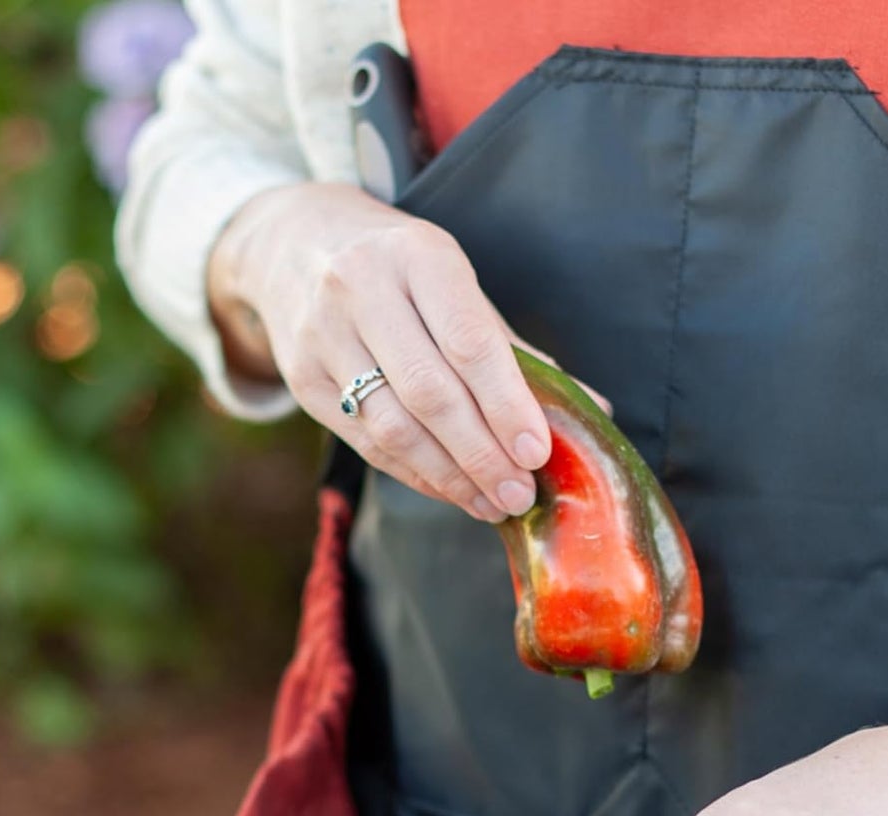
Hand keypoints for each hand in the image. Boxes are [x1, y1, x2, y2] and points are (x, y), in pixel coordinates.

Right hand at [206, 181, 608, 522]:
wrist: (294, 240)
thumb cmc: (401, 270)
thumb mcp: (455, 284)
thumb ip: (515, 350)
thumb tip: (592, 408)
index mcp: (418, 256)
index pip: (468, 341)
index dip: (506, 404)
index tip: (536, 452)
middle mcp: (362, 289)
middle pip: (429, 392)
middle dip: (482, 454)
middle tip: (520, 494)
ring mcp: (323, 334)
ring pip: (392, 426)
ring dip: (449, 476)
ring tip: (493, 504)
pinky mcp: (302, 377)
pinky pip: (365, 443)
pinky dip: (415, 475)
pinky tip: (452, 491)